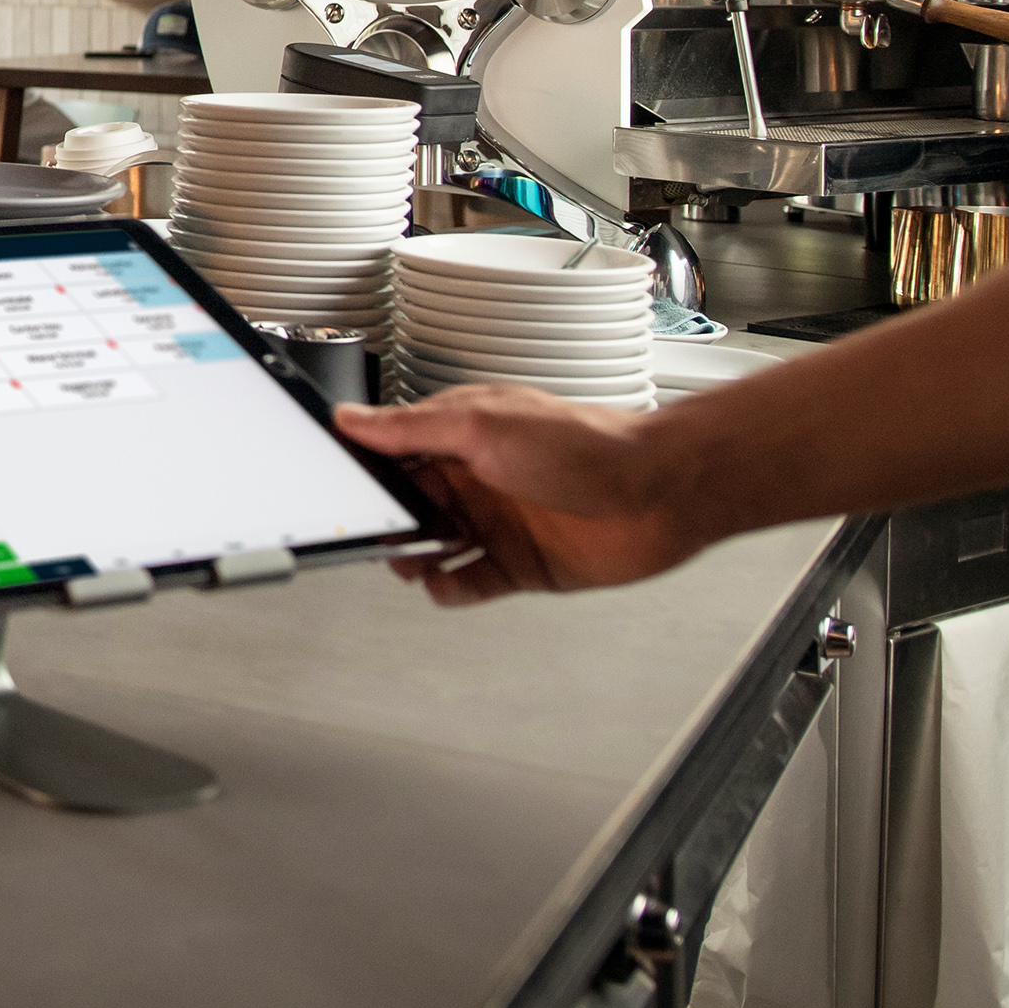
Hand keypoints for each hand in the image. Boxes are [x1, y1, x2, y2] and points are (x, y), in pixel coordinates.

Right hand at [336, 387, 715, 605]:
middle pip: (410, 506)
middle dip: (388, 522)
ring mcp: (498, 524)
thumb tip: (353, 418)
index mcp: (463, 437)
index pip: (396, 453)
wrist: (663, 493)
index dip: (368, 471)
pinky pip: (470, 583)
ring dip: (413, 558)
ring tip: (409, 562)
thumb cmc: (589, 446)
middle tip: (378, 533)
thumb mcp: (482, 425)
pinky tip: (444, 585)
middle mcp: (477, 480)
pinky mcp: (520, 565)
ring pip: (434, 548)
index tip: (345, 491)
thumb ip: (412, 427)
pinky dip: (450, 589)